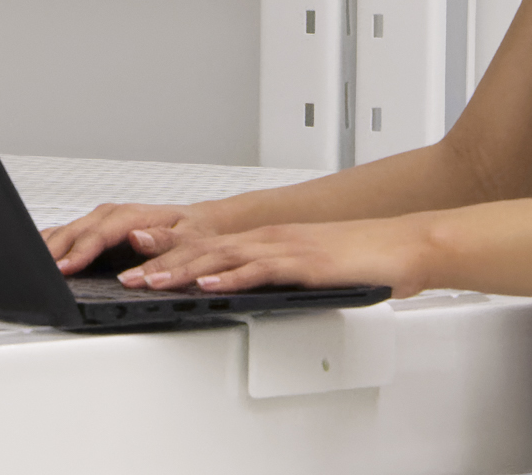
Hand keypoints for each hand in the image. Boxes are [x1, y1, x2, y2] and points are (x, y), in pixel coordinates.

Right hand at [41, 202, 213, 274]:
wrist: (198, 223)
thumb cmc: (193, 233)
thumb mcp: (188, 240)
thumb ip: (163, 242)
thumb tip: (138, 237)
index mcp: (134, 216)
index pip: (100, 233)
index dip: (80, 251)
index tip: (64, 269)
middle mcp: (115, 215)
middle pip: (77, 230)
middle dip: (55, 250)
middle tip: (37, 271)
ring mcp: (104, 220)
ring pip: (70, 230)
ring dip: (50, 245)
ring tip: (30, 263)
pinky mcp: (99, 229)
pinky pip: (71, 232)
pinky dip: (54, 241)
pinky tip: (41, 251)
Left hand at [117, 216, 428, 295]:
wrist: (406, 246)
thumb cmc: (365, 260)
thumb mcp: (310, 270)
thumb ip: (280, 277)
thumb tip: (255, 293)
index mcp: (268, 239)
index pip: (208, 246)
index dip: (169, 254)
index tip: (136, 263)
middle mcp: (271, 238)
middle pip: (205, 249)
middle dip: (161, 262)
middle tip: (125, 274)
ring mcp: (287, 248)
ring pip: (224, 257)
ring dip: (183, 269)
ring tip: (150, 281)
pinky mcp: (306, 263)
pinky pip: (261, 269)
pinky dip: (230, 276)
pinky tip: (207, 283)